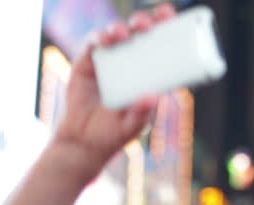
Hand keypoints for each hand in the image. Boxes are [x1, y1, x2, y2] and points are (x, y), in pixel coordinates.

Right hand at [53, 4, 175, 177]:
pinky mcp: (88, 62)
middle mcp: (131, 62)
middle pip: (140, 34)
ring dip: (121, 29)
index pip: (162, 46)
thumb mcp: (132, 126)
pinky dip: (99, 38)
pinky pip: (94, 44)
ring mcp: (109, 60)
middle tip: (147, 24)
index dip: (166, 28)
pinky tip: (104, 41)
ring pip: (117, 35)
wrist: (83, 141)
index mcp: (149, 74)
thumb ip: (141, 112)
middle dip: (145, 23)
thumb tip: (153, 96)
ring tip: (123, 35)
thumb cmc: (114, 133)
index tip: (169, 16)